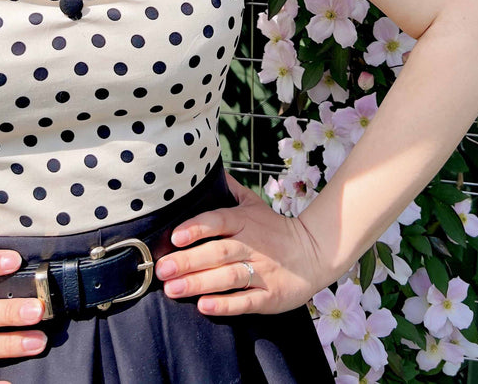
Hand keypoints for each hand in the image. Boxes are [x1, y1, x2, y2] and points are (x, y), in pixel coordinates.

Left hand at [154, 173, 331, 315]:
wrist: (315, 253)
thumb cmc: (275, 230)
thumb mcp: (254, 204)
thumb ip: (230, 188)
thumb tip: (206, 170)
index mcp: (246, 222)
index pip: (219, 221)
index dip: (196, 228)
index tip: (174, 237)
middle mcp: (253, 246)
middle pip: (218, 252)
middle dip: (188, 261)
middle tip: (162, 270)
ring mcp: (262, 272)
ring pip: (228, 277)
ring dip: (199, 283)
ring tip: (173, 290)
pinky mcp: (270, 296)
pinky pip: (246, 301)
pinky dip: (225, 304)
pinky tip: (204, 306)